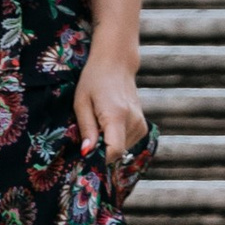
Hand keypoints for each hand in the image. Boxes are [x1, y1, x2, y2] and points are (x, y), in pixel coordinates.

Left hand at [73, 53, 149, 186]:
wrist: (116, 64)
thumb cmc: (94, 80)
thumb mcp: (81, 103)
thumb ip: (86, 129)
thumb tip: (86, 153)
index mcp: (116, 115)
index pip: (114, 151)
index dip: (100, 159)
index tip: (87, 156)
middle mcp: (133, 121)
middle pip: (117, 152)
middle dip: (101, 150)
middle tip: (89, 135)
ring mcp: (140, 124)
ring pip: (122, 149)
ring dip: (108, 144)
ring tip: (100, 123)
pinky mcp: (143, 126)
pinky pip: (127, 143)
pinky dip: (116, 139)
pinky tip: (110, 123)